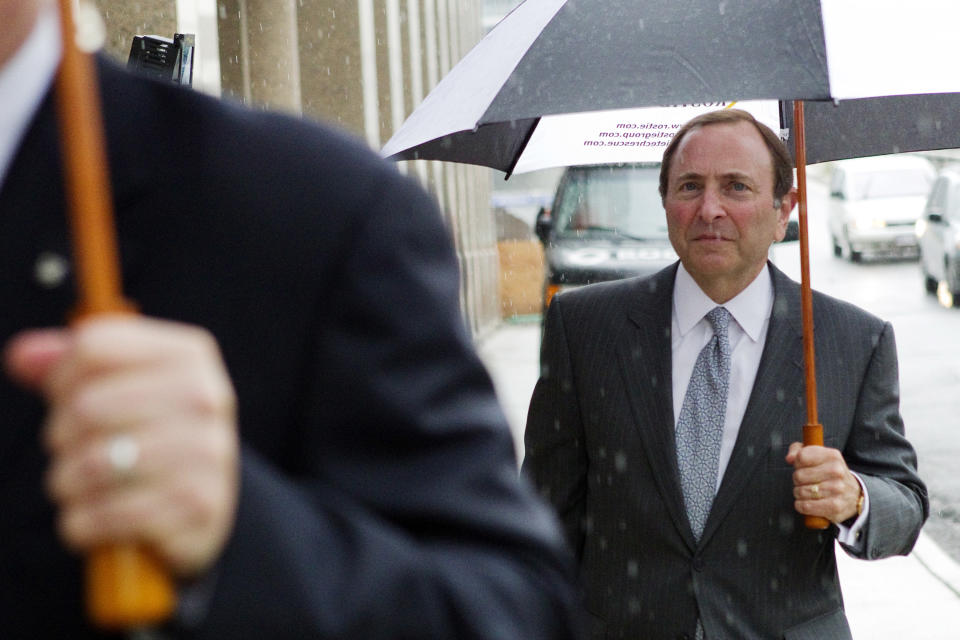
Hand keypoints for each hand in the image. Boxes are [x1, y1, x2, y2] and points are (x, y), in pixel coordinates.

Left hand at [4, 315, 238, 578]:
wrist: (208, 497)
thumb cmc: (152, 431)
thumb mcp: (121, 386)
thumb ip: (68, 365)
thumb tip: (21, 356)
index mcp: (188, 356)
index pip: (95, 347)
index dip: (62, 375)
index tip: (67, 396)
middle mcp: (205, 398)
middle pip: (88, 406)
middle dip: (60, 433)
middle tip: (73, 447)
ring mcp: (206, 453)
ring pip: (92, 464)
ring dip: (67, 481)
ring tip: (80, 483)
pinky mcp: (197, 506)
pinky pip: (105, 515)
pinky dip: (83, 521)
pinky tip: (95, 514)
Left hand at [786, 442, 861, 524]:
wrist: (854, 495)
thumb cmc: (829, 474)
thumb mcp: (818, 456)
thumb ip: (799, 451)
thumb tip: (790, 458)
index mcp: (832, 456)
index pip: (801, 457)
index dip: (797, 463)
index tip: (803, 467)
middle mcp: (837, 471)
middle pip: (798, 475)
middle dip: (798, 480)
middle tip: (807, 481)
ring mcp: (837, 489)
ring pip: (800, 491)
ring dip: (800, 493)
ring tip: (809, 492)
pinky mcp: (835, 507)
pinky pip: (805, 506)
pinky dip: (801, 505)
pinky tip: (809, 502)